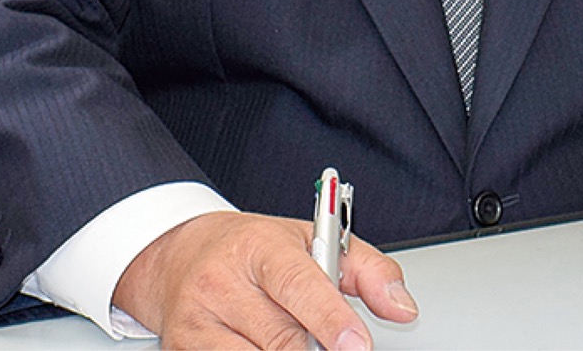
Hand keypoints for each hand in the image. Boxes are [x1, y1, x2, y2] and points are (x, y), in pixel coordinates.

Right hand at [113, 210, 418, 348]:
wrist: (181, 254)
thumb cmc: (256, 249)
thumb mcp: (313, 242)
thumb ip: (367, 270)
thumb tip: (401, 308)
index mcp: (260, 246)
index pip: (298, 283)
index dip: (330, 318)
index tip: (358, 345)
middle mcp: (223, 280)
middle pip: (281, 338)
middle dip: (313, 350)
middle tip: (333, 344)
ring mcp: (198, 319)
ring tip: (296, 339)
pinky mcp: (183, 348)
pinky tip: (264, 347)